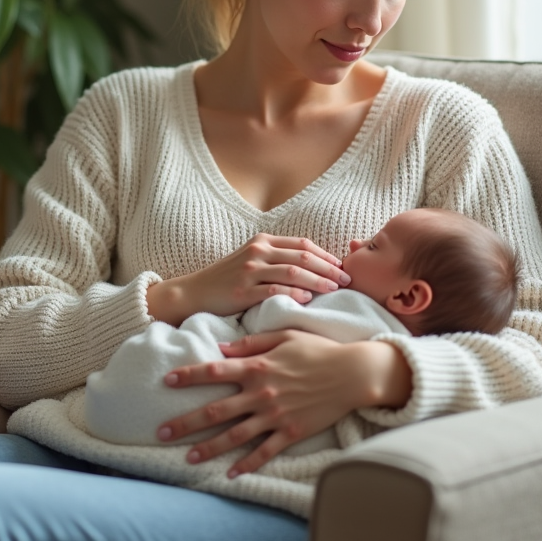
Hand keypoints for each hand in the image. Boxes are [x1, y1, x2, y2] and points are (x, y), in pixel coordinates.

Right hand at [146, 235, 349, 324]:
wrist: (194, 293)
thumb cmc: (227, 280)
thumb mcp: (252, 261)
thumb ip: (278, 260)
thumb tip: (315, 268)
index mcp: (263, 241)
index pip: (304, 244)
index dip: (326, 255)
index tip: (343, 267)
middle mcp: (258, 251)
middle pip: (303, 256)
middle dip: (329, 268)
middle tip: (347, 280)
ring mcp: (249, 270)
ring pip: (292, 272)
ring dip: (317, 280)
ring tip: (334, 289)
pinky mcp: (242, 290)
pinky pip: (273, 290)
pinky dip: (293, 293)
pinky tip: (307, 299)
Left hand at [156, 332, 411, 475]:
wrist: (353, 373)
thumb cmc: (319, 350)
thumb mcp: (285, 336)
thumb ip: (252, 342)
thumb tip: (222, 348)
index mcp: (258, 367)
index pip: (214, 372)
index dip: (188, 376)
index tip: (167, 381)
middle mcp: (261, 393)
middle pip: (216, 410)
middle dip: (186, 422)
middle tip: (161, 431)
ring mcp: (275, 415)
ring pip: (235, 436)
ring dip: (209, 447)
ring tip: (188, 456)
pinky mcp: (292, 432)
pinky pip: (265, 452)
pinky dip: (247, 464)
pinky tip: (230, 473)